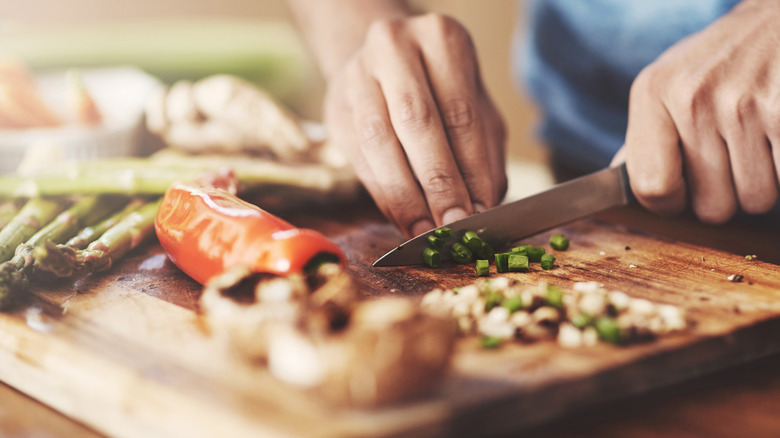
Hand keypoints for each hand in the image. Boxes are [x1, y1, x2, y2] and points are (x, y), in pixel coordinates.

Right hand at [323, 14, 506, 236]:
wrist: (383, 64)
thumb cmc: (441, 90)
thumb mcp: (475, 108)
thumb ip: (483, 154)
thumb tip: (482, 207)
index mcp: (440, 39)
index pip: (460, 113)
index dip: (471, 168)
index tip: (481, 211)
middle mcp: (394, 48)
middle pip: (417, 122)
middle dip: (438, 182)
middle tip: (454, 224)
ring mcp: (357, 76)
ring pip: (379, 141)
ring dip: (405, 195)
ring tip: (426, 230)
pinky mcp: (335, 108)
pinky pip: (358, 158)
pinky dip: (383, 195)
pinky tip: (403, 219)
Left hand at [620, 0, 779, 222]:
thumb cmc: (723, 58)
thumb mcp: (670, 82)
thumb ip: (644, 137)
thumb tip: (615, 182)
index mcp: (653, 91)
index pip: (651, 187)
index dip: (671, 203)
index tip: (685, 192)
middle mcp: (693, 97)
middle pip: (710, 206)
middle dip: (726, 194)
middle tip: (733, 156)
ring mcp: (743, 105)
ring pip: (754, 200)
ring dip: (762, 183)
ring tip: (760, 141)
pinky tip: (779, 137)